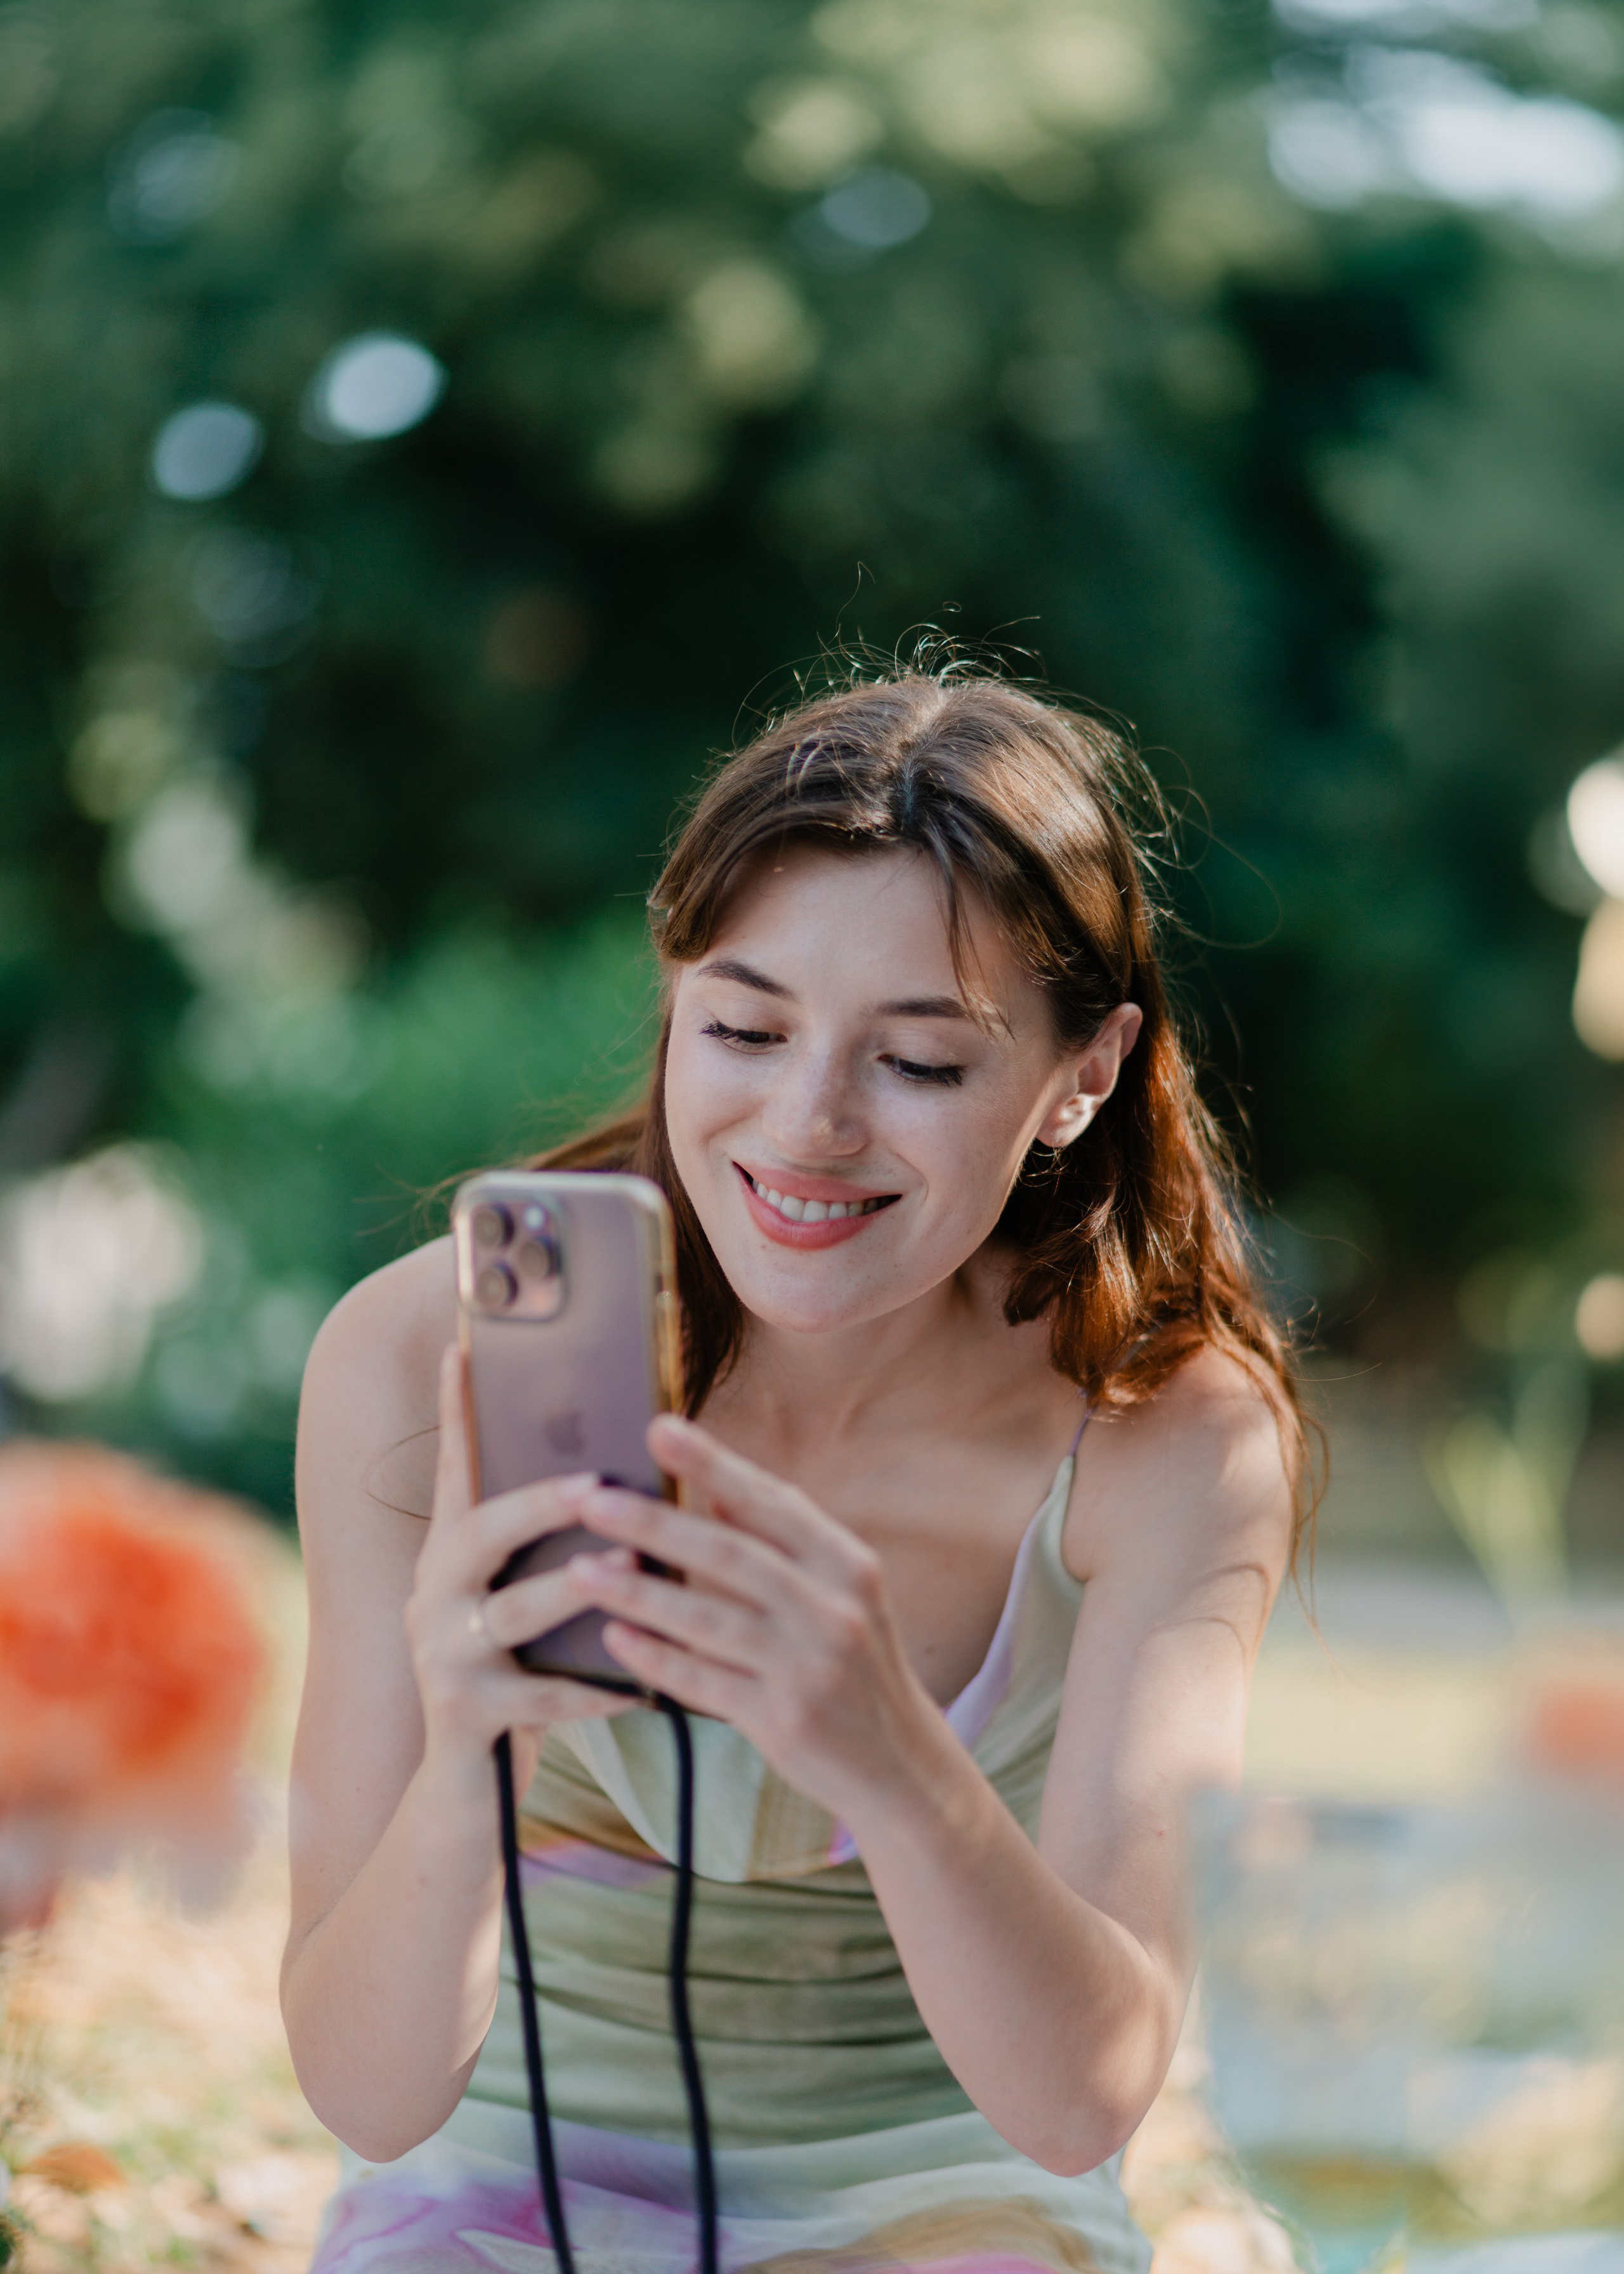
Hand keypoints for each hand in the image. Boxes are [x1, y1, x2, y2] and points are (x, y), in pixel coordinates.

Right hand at [403, 1347, 634, 1792]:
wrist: (468, 1798)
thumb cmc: (521, 1680)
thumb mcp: (528, 1605)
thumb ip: (551, 1550)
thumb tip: (619, 1478)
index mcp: (453, 1557)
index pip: (457, 1471)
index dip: (458, 1412)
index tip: (465, 1348)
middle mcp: (433, 1597)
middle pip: (476, 1532)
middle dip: (537, 1503)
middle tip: (593, 1484)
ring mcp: (443, 1657)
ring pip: (510, 1612)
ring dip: (571, 1590)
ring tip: (624, 1571)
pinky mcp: (464, 1717)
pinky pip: (538, 1698)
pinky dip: (593, 1689)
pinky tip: (640, 1685)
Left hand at [562, 1414, 939, 1823]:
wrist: (900, 1764)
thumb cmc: (854, 1663)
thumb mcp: (841, 1592)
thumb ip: (784, 1543)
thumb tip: (717, 1490)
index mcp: (847, 1563)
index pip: (770, 1502)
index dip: (713, 1464)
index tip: (659, 1427)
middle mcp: (834, 1608)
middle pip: (730, 1555)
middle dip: (655, 1525)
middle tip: (593, 1500)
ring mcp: (810, 1667)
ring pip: (708, 1620)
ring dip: (638, 1593)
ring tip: (579, 1569)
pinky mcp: (783, 1721)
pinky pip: (704, 1682)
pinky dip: (656, 1658)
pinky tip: (614, 1637)